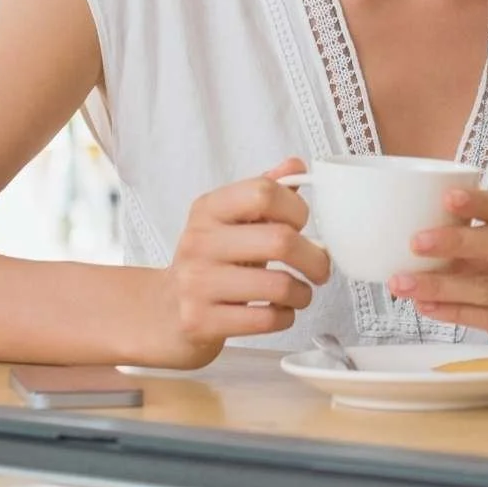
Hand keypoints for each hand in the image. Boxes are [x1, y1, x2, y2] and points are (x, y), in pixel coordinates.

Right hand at [150, 158, 330, 368]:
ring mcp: (196, 283)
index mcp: (209, 208)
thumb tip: (296, 166)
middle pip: (281, 240)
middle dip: (315, 258)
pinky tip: (280, 311)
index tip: (303, 225)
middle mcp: (199, 242)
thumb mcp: (232, 220)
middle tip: (321, 267)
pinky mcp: (200, 321)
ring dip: (303, 293)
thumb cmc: (213, 260)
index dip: (297, 208)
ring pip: (278, 285)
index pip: (264, 192)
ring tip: (301, 293)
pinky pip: (265, 319)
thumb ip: (264, 190)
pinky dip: (285, 317)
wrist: (166, 311)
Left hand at [390, 189, 487, 367]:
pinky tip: (424, 305)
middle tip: (416, 242)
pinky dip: (451, 311)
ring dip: (441, 285)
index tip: (445, 198)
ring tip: (402, 282)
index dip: (478, 202)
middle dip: (457, 242)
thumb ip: (482, 239)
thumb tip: (420, 225)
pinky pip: (484, 319)